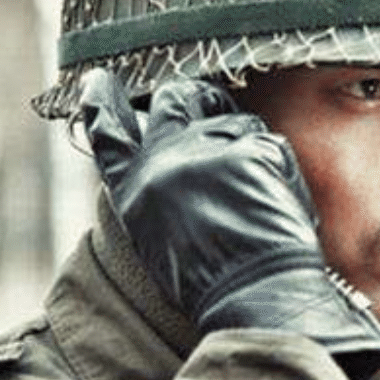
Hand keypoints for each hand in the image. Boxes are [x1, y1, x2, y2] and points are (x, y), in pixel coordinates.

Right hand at [79, 69, 379, 379]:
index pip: (107, 132)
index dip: (102, 101)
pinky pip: (268, 143)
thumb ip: (159, 192)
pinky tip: (278, 203)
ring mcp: (206, 151)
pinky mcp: (249, 151)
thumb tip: (173, 158)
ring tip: (256, 190)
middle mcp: (162, 162)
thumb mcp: (160, 239)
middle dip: (197, 98)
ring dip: (246, 142)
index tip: (101, 81)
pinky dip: (278, 170)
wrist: (251, 299)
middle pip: (173, 100)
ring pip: (231, 118)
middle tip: (215, 109)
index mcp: (134, 189)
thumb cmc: (212, 285)